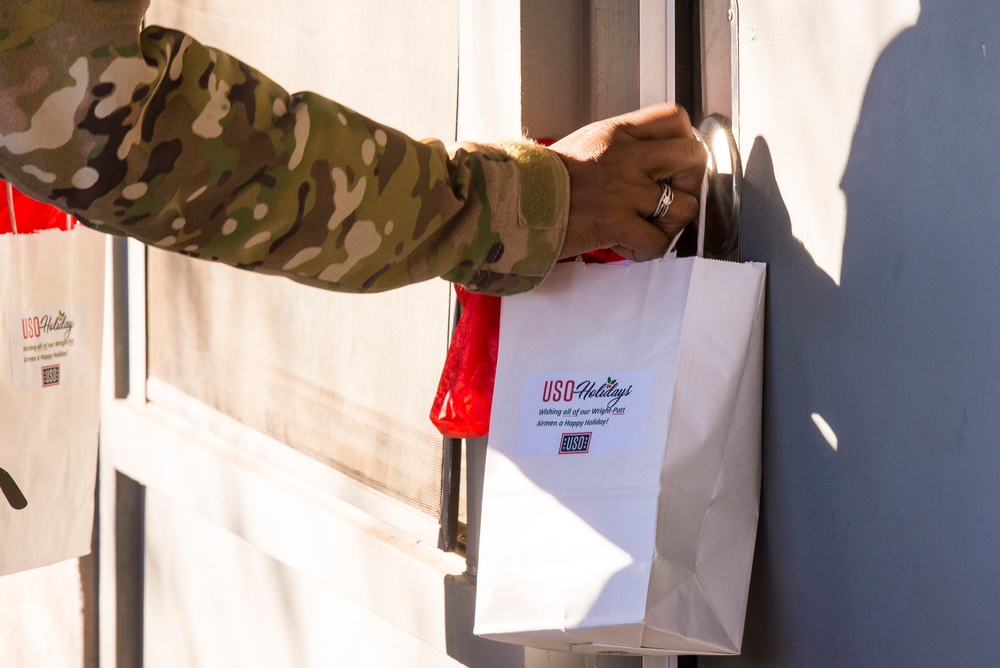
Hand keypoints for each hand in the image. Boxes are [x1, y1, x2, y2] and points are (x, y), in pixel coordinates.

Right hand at [549, 104, 706, 260]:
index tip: (673, 161)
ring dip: (672, 222)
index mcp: (617, 133)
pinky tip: (629, 246)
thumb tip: (647, 160)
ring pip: (683, 206)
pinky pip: (658, 243)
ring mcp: (624, 192)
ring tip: (649, 227)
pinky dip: (648, 250)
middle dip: (690, 181)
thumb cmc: (541, 179)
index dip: (684, 140)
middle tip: (671, 195)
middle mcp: (627, 158)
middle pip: (693, 157)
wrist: (511, 202)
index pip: (675, 118)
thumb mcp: (584, 144)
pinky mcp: (616, 224)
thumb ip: (619, 147)